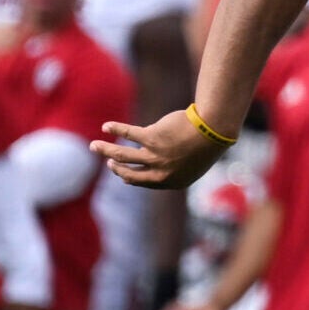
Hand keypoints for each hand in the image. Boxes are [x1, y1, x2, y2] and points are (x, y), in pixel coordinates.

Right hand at [93, 108, 229, 190]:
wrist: (213, 130)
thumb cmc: (207, 144)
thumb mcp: (193, 162)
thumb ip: (177, 167)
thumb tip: (162, 164)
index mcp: (171, 182)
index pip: (143, 182)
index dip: (130, 179)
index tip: (123, 176)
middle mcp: (160, 172)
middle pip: (129, 173)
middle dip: (114, 168)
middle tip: (107, 163)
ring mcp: (154, 156)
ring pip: (121, 155)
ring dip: (105, 150)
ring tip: (95, 146)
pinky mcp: (151, 138)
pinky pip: (128, 134)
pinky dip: (115, 129)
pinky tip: (106, 126)